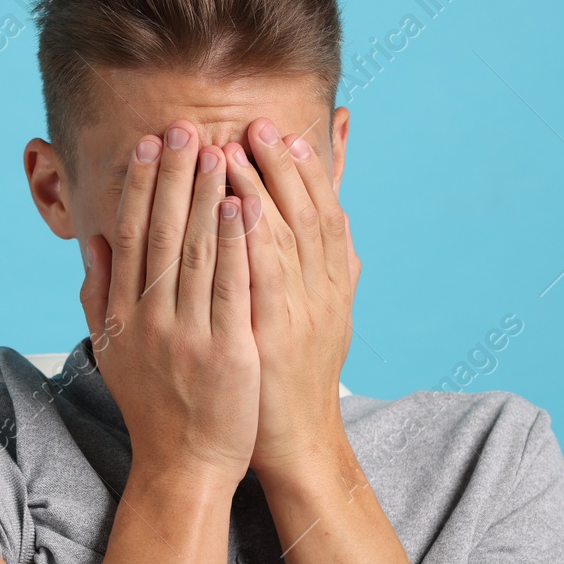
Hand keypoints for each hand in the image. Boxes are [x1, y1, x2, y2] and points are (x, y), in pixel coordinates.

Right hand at [79, 121, 260, 492]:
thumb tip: (95, 243)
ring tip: (216, 149)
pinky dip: (236, 241)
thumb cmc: (154, 407)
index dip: (139, 188)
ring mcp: (187, 335)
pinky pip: (231, 285)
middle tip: (181, 127)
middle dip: (171, 176)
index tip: (147, 146)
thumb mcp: (114, 351)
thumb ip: (99, 296)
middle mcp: (149, 320)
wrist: (183, 467)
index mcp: (122, 315)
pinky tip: (243, 204)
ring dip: (205, 195)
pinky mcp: (226, 350)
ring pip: (195, 251)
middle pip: (159, 233)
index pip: (129, 237)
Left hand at [222, 119, 360, 481]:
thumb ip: (305, 269)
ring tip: (234, 146)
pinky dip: (252, 235)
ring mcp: (302, 312)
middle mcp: (323, 291)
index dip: (302, 169)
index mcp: (329, 283)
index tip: (281, 130)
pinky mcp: (276, 334)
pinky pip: (265, 274)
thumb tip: (312, 224)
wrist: (291, 441)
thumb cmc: (285, 377)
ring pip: (286, 235)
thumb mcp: (307, 315)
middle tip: (258, 122)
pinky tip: (236, 203)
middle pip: (306, 212)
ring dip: (261, 187)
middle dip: (282, 164)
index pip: (319, 211)